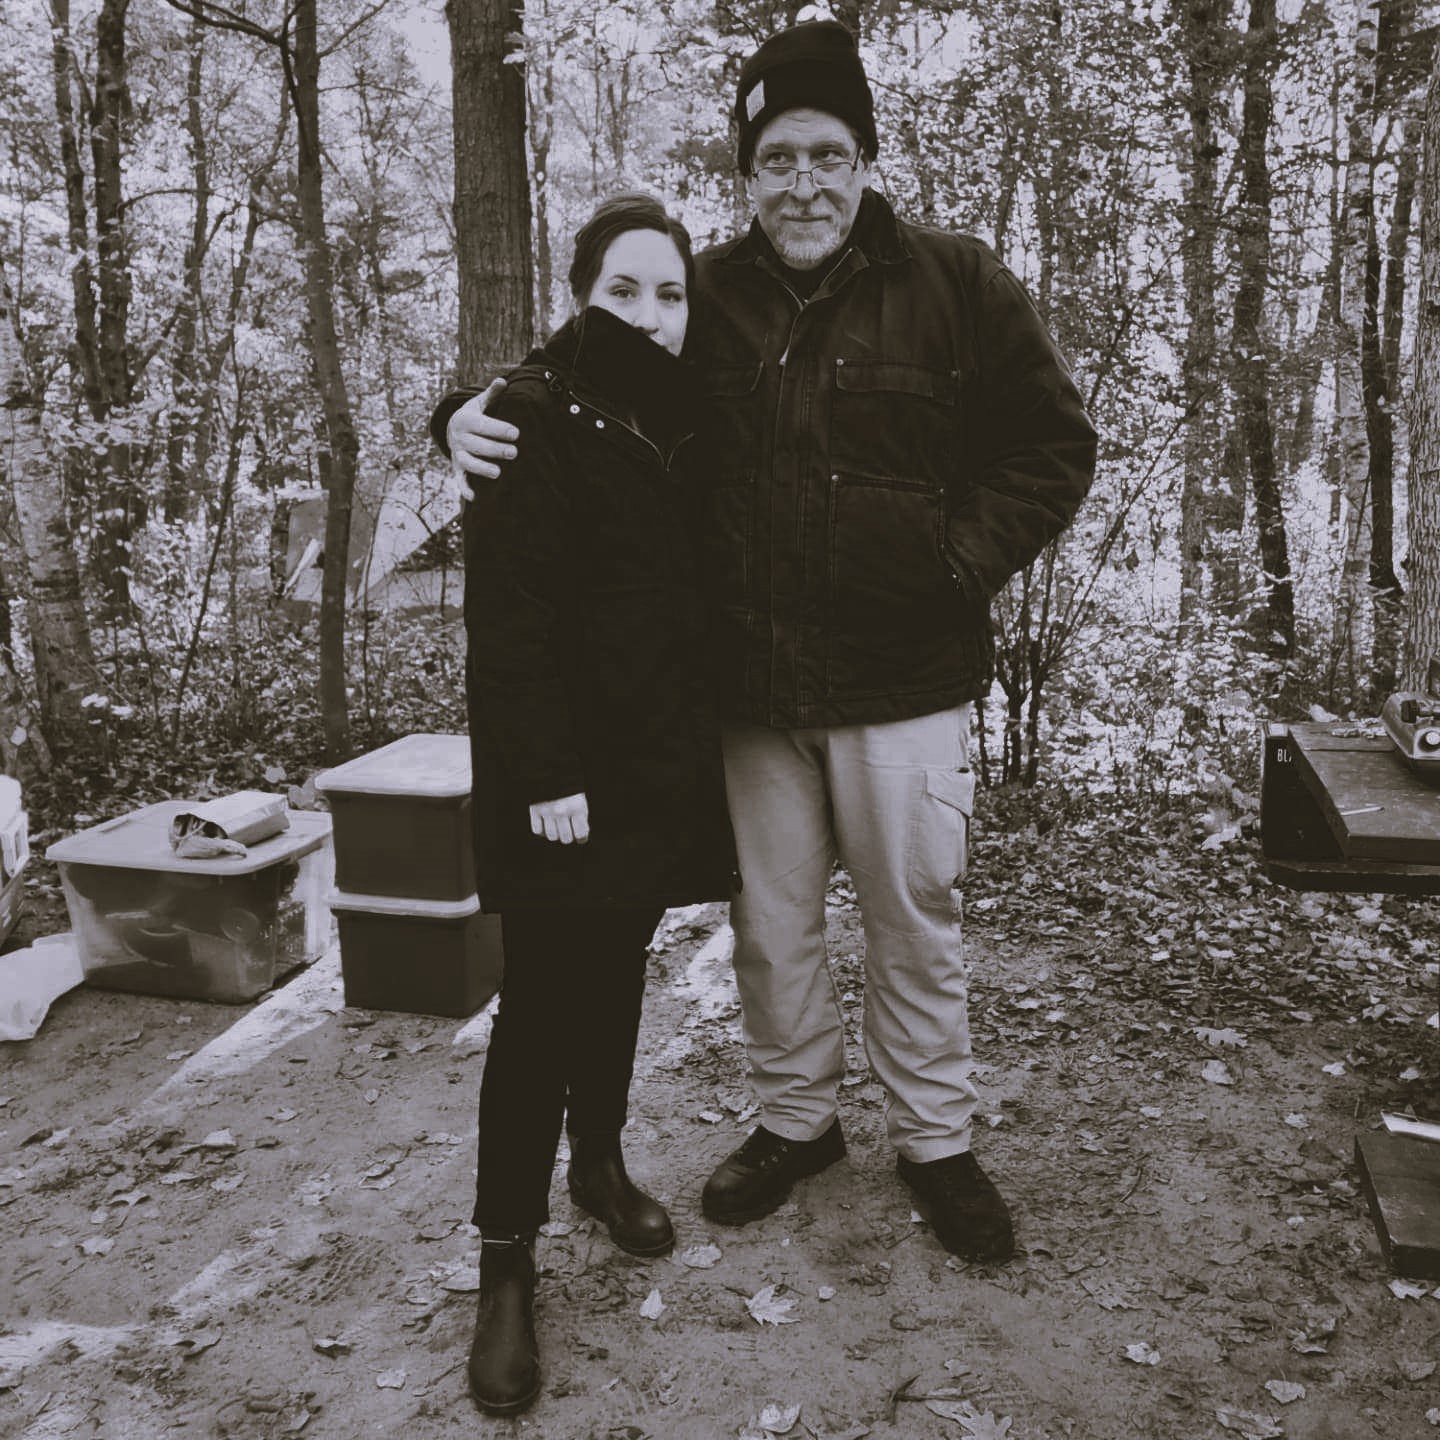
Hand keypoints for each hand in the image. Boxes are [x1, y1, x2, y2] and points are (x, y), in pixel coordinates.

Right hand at [447, 377, 520, 500]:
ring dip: (481, 468)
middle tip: (515, 453)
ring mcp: (457, 454)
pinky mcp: (457, 468)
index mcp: (465, 420)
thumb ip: (492, 393)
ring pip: (468, 462)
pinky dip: (464, 489)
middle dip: (495, 450)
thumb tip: (503, 381)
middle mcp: (459, 438)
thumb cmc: (474, 416)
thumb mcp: (480, 403)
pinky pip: (459, 479)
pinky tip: (474, 497)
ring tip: (498, 473)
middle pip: (477, 445)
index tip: (516, 433)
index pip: (482, 425)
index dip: (498, 429)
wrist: (453, 429)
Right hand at [529, 792, 588, 844]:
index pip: (580, 834)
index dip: (581, 838)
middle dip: (568, 837)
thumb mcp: (580, 799)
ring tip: (556, 827)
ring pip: (552, 836)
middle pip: (566, 838)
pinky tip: (545, 825)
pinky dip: (541, 831)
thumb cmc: (568, 786)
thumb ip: (581, 817)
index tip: (580, 836)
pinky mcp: (534, 809)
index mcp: (577, 807)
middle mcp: (562, 811)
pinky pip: (537, 830)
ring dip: (555, 834)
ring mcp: (547, 811)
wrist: (550, 768)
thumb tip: (582, 837)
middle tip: (567, 831)